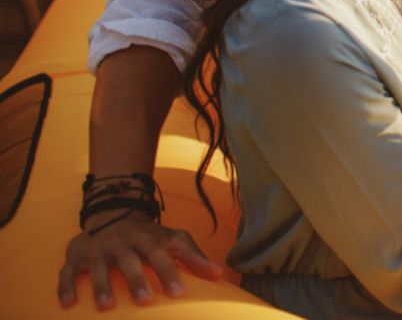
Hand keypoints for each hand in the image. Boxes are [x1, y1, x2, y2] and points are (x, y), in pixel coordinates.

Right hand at [58, 212, 222, 308]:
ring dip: (101, 285)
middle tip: (145, 301)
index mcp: (147, 239)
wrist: (113, 213)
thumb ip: (193, 257)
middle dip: (137, 280)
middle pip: (130, 260)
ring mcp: (98, 249)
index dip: (170, 273)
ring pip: (98, 267)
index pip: (161, 255)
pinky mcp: (76, 256)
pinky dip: (65, 286)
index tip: (179, 293)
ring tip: (106, 307)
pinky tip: (68, 303)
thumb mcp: (172, 240)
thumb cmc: (148, 236)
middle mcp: (122, 242)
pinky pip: (67, 271)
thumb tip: (219, 275)